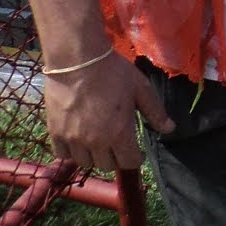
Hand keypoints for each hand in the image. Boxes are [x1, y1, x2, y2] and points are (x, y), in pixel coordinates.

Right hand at [43, 51, 173, 172]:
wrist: (77, 60)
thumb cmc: (113, 72)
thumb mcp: (141, 88)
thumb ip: (156, 112)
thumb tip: (170, 129)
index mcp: (120, 133)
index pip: (129, 163)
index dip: (136, 159)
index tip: (137, 151)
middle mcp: (96, 142)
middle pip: (107, 165)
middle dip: (116, 157)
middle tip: (117, 143)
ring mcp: (74, 139)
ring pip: (85, 163)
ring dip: (94, 156)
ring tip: (98, 142)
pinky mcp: (55, 132)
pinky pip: (63, 155)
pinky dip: (71, 152)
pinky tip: (78, 140)